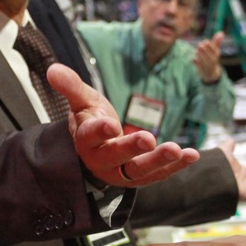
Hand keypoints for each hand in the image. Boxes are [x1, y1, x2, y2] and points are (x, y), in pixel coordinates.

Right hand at [48, 63, 198, 186]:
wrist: (98, 148)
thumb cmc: (91, 119)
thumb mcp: (82, 101)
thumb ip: (71, 86)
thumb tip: (52, 69)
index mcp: (86, 140)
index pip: (90, 136)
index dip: (100, 131)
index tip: (110, 125)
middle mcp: (103, 160)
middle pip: (117, 156)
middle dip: (132, 148)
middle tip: (148, 139)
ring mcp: (123, 171)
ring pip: (140, 170)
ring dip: (159, 161)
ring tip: (178, 150)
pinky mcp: (141, 177)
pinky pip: (159, 173)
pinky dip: (176, 166)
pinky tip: (192, 154)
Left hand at [194, 32, 224, 82]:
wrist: (211, 73)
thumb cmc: (213, 58)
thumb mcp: (216, 50)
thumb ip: (217, 42)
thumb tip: (221, 33)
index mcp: (216, 55)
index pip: (214, 51)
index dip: (210, 46)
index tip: (205, 41)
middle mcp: (212, 61)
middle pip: (209, 56)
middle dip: (205, 51)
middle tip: (200, 45)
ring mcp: (207, 66)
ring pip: (204, 61)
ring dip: (200, 56)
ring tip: (197, 50)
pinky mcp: (201, 70)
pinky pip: (199, 67)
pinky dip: (196, 63)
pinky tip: (193, 59)